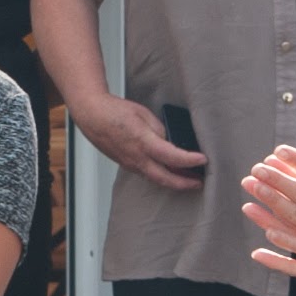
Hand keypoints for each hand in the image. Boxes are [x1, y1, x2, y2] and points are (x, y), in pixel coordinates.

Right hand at [69, 94, 206, 191]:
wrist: (91, 116)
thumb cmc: (114, 112)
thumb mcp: (144, 115)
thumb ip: (160, 130)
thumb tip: (170, 140)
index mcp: (143, 142)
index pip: (172, 157)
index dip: (190, 160)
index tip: (203, 159)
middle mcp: (136, 158)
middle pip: (165, 179)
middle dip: (185, 183)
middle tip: (199, 182)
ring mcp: (130, 164)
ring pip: (156, 179)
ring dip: (173, 181)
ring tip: (189, 179)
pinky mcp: (126, 165)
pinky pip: (147, 174)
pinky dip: (161, 176)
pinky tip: (168, 172)